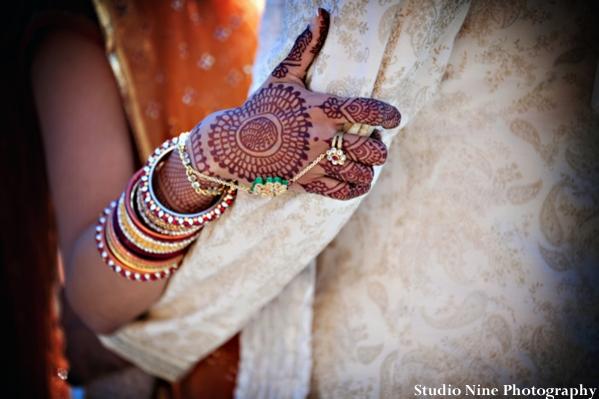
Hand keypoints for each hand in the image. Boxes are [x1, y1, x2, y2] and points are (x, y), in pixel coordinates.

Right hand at [189, 8, 400, 200]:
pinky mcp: (307, 183)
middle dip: (380, 149)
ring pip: (361, 174)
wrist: (231, 146)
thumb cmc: (259, 107)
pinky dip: (355, 189)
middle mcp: (322, 138)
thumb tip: (321, 13)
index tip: (395, 118)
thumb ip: (306, 47)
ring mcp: (315, 164)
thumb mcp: (282, 75)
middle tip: (376, 144)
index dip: (389, 115)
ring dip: (369, 169)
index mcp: (320, 109)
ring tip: (365, 163)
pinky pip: (343, 193)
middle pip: (372, 151)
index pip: (367, 111)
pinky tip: (355, 182)